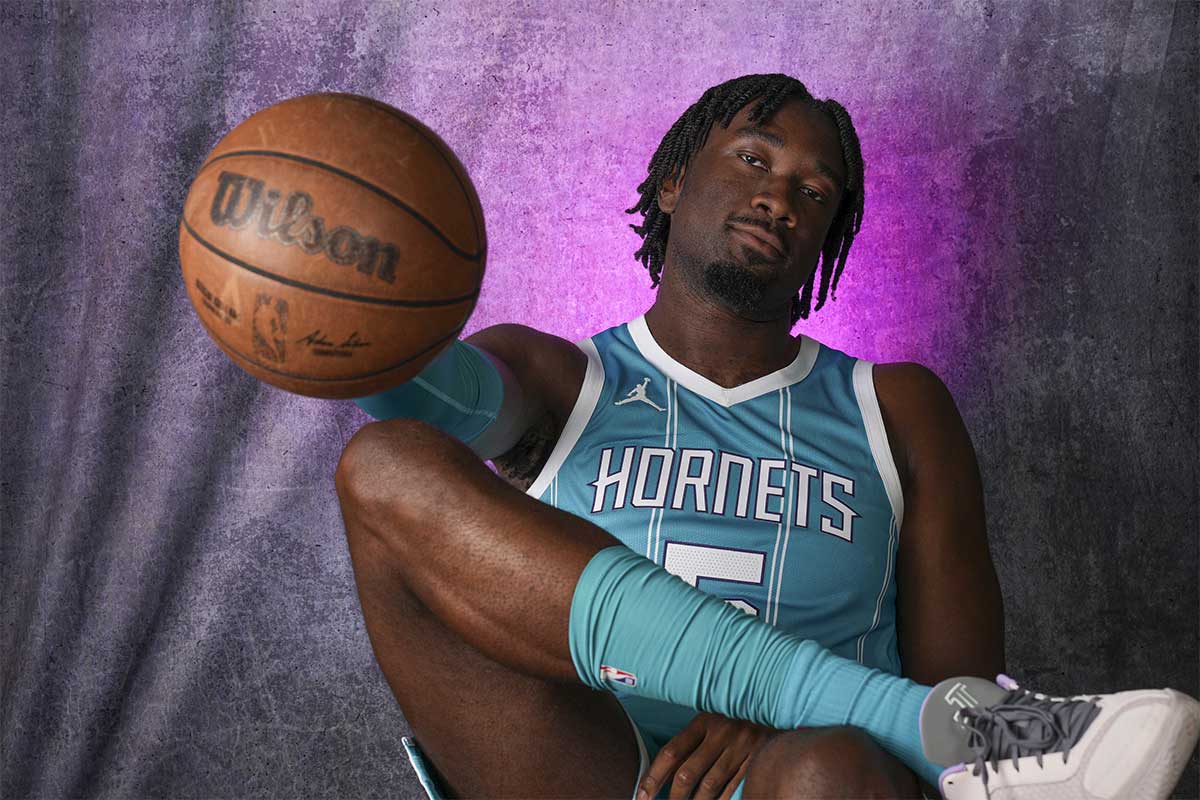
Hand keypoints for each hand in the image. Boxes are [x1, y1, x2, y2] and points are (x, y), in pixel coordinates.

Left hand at [636, 712, 775, 799]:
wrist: (780, 703)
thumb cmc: (740, 716)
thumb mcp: (715, 719)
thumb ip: (695, 740)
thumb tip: (667, 771)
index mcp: (704, 720)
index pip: (670, 752)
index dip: (652, 777)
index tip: (641, 796)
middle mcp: (721, 732)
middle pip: (687, 774)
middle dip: (673, 797)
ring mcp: (741, 747)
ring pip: (709, 787)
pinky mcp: (758, 760)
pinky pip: (734, 790)